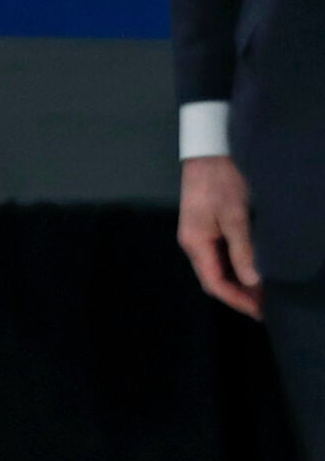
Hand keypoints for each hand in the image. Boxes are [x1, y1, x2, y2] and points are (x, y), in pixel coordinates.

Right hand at [179, 153, 260, 317]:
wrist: (211, 149)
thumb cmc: (222, 181)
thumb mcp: (235, 215)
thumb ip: (243, 249)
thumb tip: (253, 280)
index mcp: (195, 244)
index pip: (214, 283)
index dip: (237, 299)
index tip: (259, 312)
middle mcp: (194, 243)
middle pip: (214, 278)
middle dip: (240, 294)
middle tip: (267, 306)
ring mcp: (200, 234)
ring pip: (219, 267)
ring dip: (240, 281)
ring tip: (264, 291)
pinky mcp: (209, 225)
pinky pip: (222, 254)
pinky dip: (238, 265)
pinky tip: (254, 268)